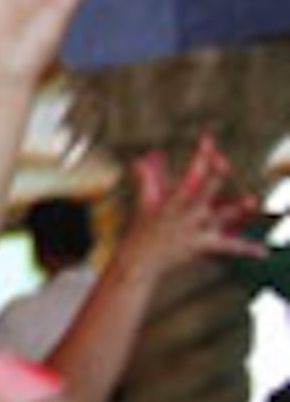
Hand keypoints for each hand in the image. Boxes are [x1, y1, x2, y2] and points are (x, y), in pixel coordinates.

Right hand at [116, 135, 259, 280]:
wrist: (138, 262)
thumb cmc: (143, 231)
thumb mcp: (145, 203)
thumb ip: (147, 179)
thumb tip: (138, 160)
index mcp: (175, 199)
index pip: (190, 173)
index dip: (201, 155)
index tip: (208, 139)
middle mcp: (186, 212)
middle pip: (204, 190)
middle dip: (213, 177)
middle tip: (222, 163)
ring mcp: (195, 229)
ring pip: (219, 216)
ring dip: (235, 209)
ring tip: (251, 200)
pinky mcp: (202, 247)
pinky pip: (228, 247)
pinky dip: (246, 249)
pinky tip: (262, 251)